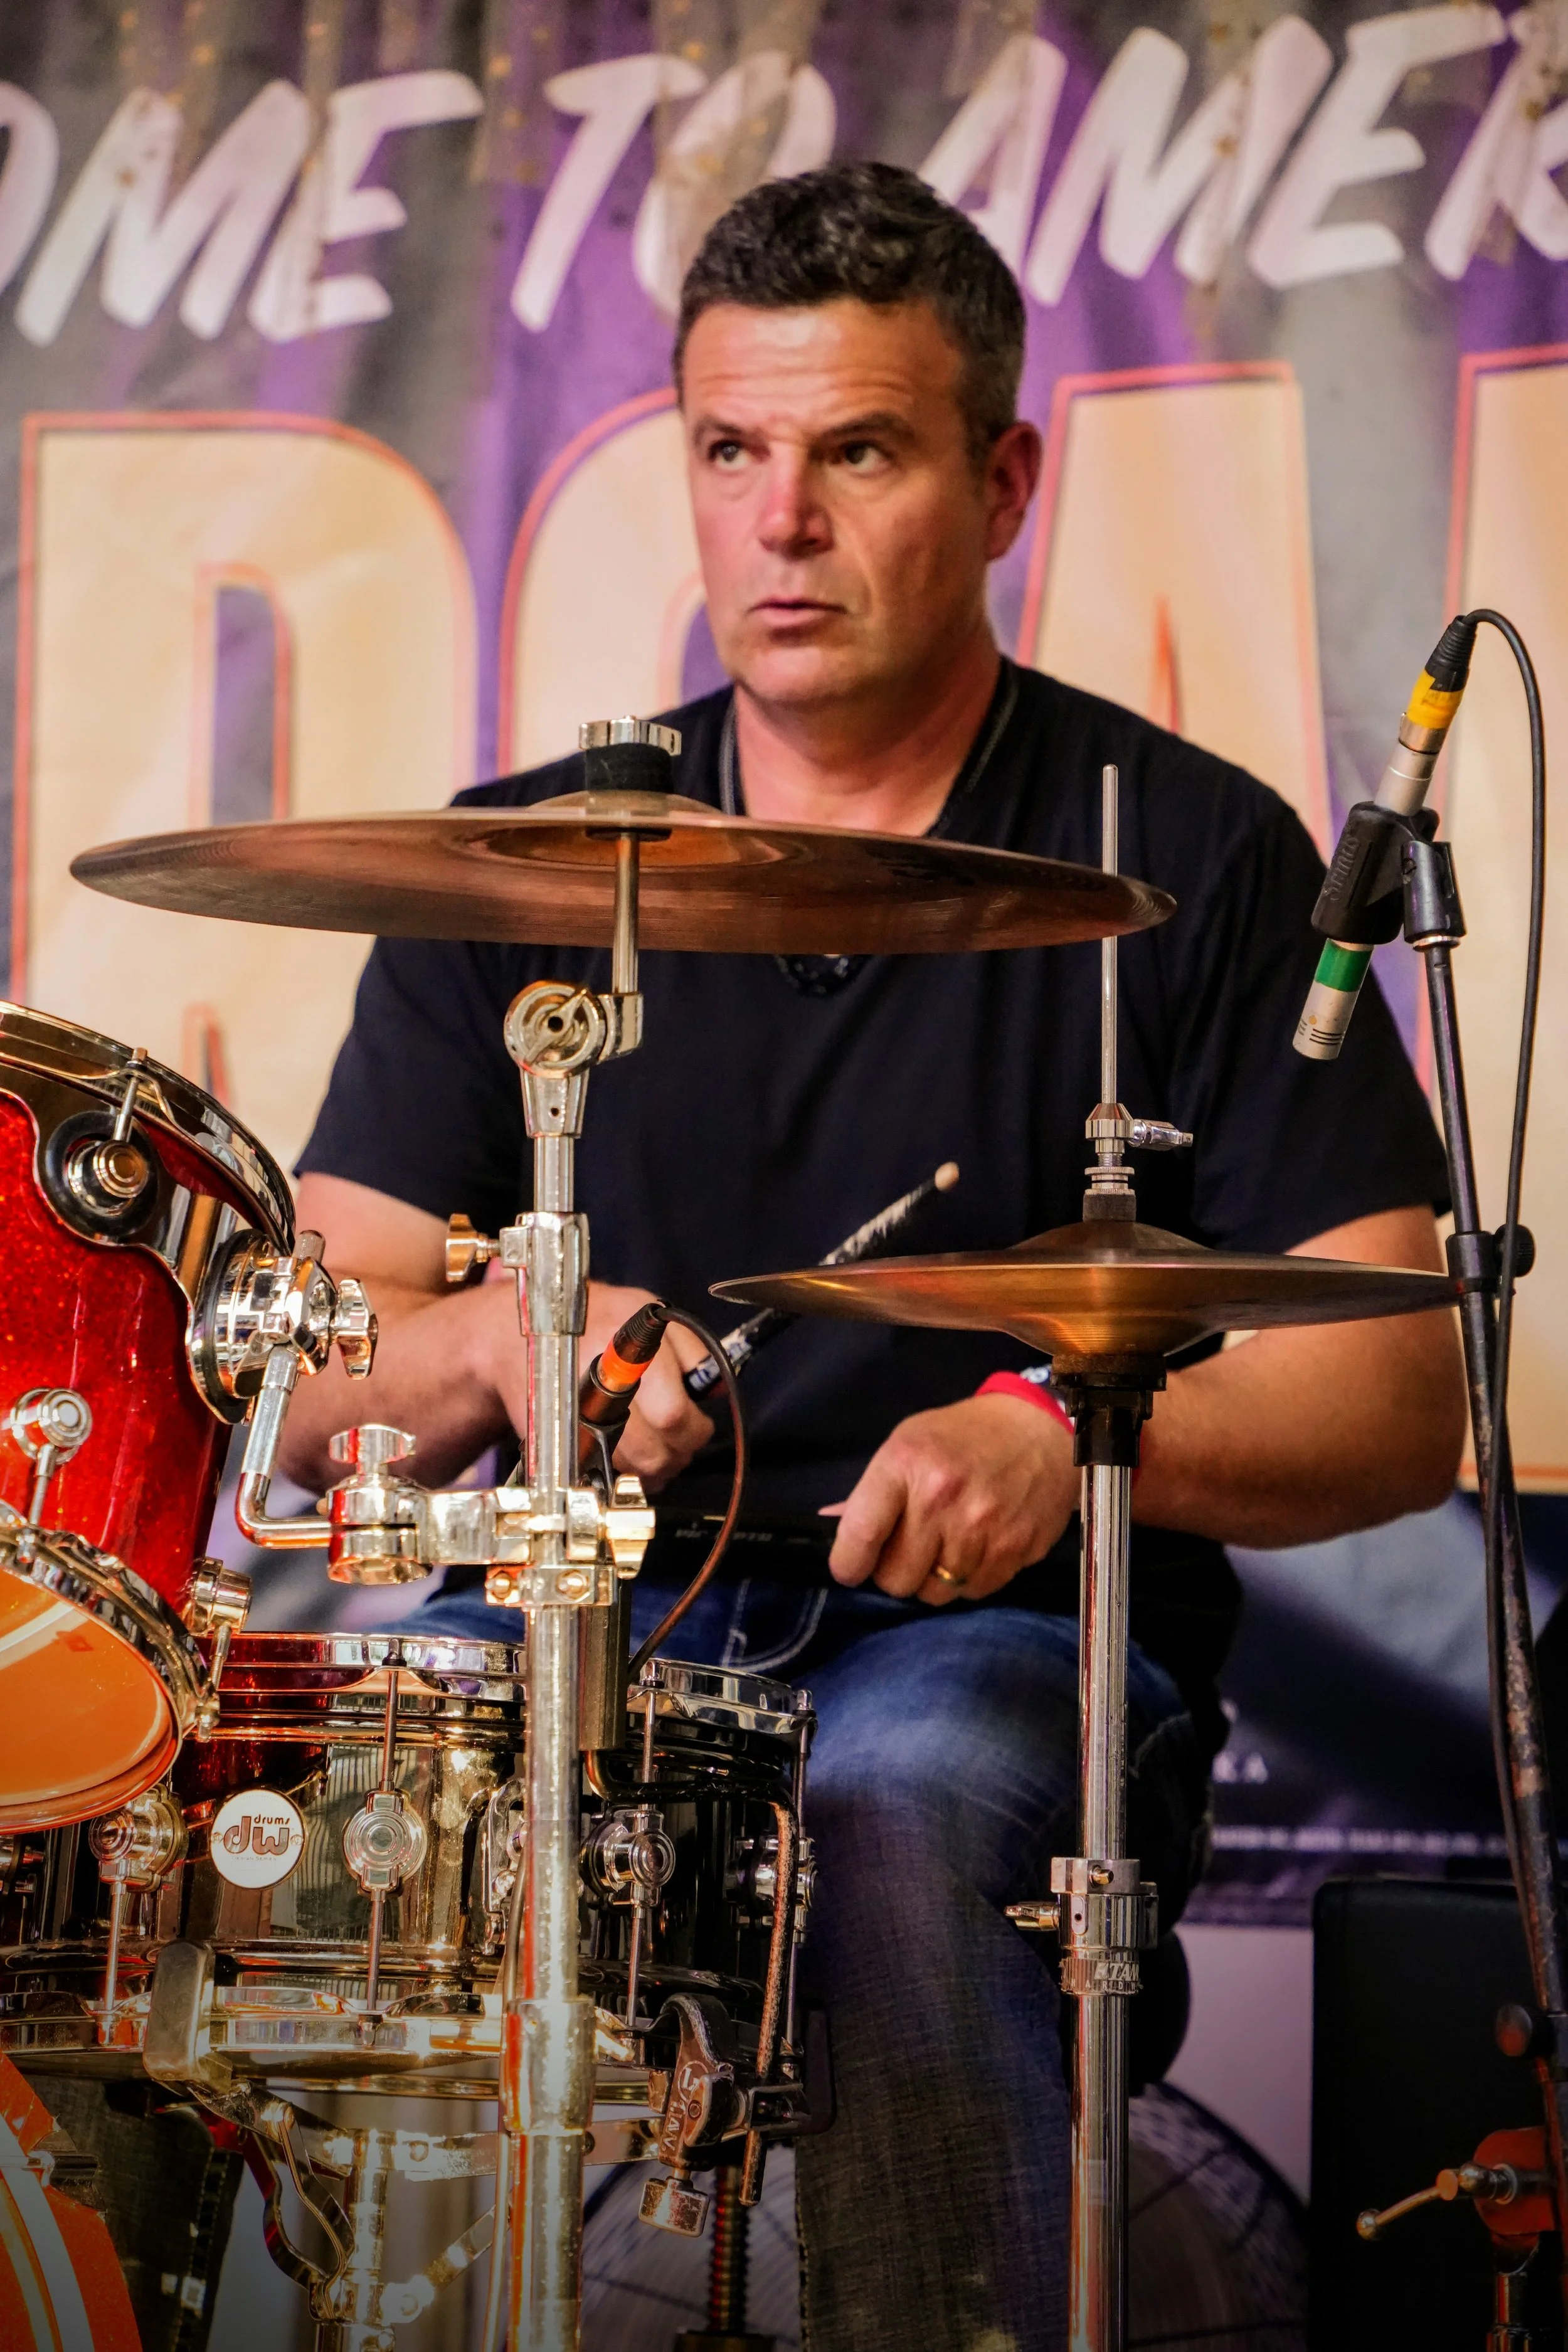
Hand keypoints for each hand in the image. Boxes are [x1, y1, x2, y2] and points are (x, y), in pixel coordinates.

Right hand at [477, 1274, 714, 1491]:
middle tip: (679, 1443)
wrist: (513, 1336)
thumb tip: (716, 1390)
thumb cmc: (591, 1320)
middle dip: (676, 1456)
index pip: (673, 1416)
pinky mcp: (559, 1440)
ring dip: (653, 1469)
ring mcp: (575, 1419)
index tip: (698, 1427)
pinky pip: (602, 1475)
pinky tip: (627, 1453)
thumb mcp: (650, 1312)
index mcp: (627, 1350)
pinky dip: (622, 1473)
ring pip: (630, 1470)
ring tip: (655, 1446)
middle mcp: (598, 1387)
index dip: (693, 1431)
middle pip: (653, 1453)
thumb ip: (692, 1349)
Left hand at [827, 1395, 1076, 1605]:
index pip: (859, 1537)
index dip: (847, 1563)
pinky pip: (973, 1593)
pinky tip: (975, 1548)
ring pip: (934, 1594)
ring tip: (944, 1546)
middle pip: (895, 1579)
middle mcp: (941, 1499)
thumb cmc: (963, 1436)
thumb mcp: (908, 1442)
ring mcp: (981, 1528)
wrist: (1039, 1430)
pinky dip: (968, 1580)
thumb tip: (831, 1525)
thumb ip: (871, 1492)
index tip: (851, 1567)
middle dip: (895, 1571)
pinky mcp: (1014, 1550)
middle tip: (908, 1549)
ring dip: (933, 1578)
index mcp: (905, 1465)